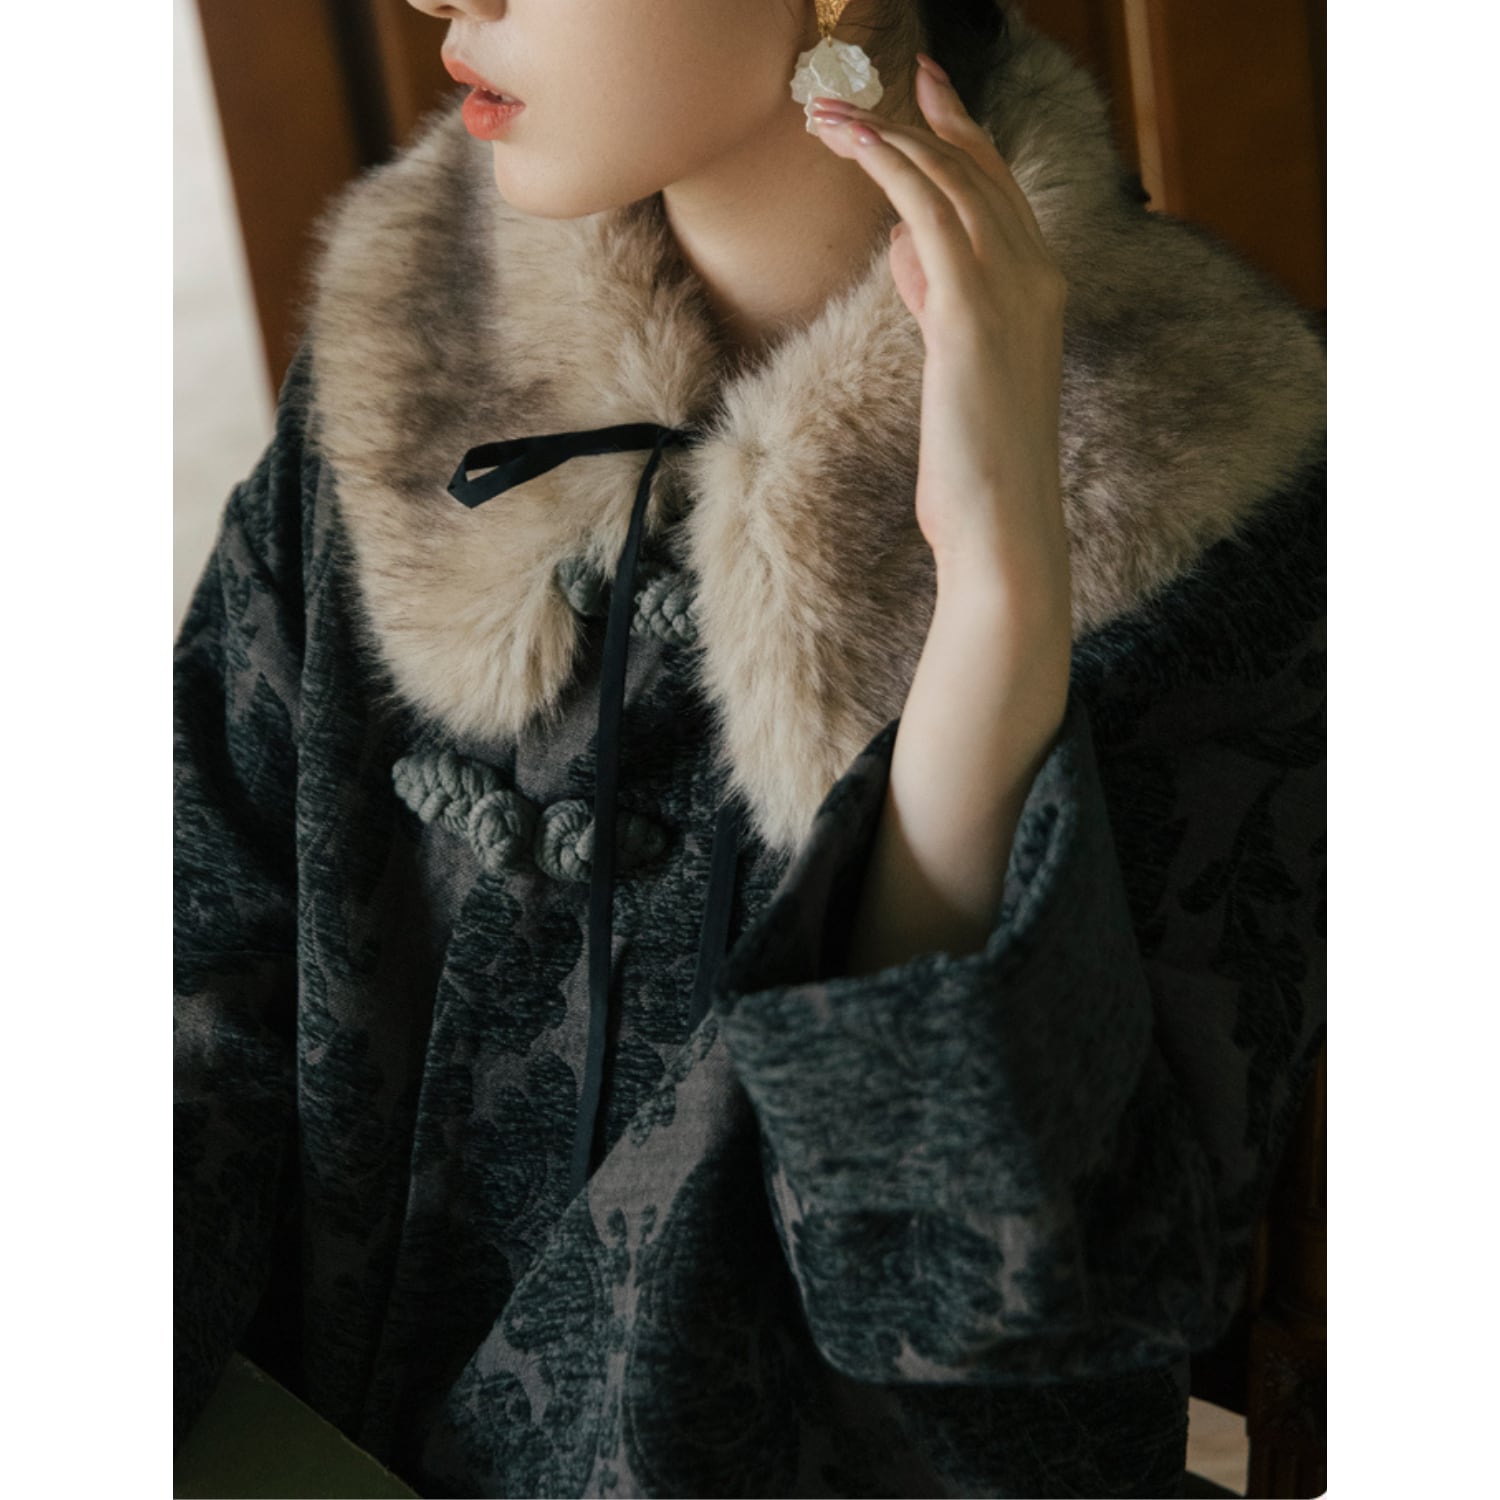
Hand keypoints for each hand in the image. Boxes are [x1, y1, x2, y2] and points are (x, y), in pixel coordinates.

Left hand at [811, 57, 1071, 621]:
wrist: (1003, 526)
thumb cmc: (977, 466)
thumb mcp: (956, 372)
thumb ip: (939, 303)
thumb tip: (904, 249)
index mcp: (1038, 291)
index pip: (1000, 192)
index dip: (963, 135)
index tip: (925, 94)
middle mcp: (1036, 277)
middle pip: (979, 172)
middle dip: (922, 122)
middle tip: (865, 88)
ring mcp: (1010, 291)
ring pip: (951, 182)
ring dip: (887, 138)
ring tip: (827, 115)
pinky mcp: (971, 313)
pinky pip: (929, 213)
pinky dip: (890, 168)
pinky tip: (851, 142)